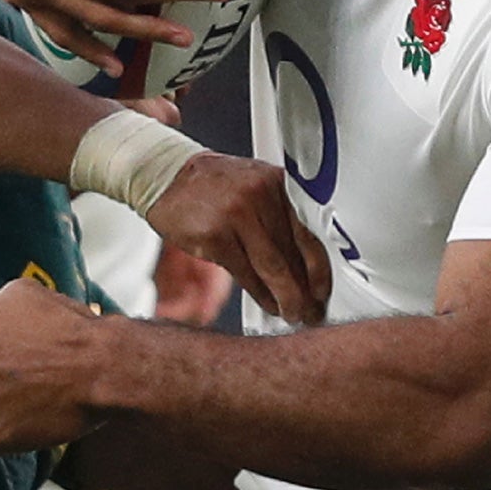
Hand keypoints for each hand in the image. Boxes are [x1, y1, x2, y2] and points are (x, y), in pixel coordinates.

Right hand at [143, 154, 331, 322]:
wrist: (165, 176)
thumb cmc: (212, 186)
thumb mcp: (253, 187)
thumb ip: (279, 216)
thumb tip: (303, 262)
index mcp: (277, 182)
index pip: (309, 231)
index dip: (321, 267)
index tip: (325, 290)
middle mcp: (262, 195)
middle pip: (293, 252)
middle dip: (307, 288)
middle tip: (314, 311)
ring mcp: (237, 214)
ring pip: (273, 266)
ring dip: (287, 296)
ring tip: (295, 314)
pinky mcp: (214, 235)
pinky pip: (245, 273)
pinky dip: (260, 294)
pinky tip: (269, 305)